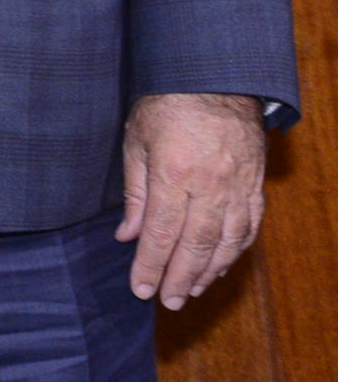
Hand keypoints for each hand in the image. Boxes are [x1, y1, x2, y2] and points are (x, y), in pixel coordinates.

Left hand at [119, 91, 265, 307]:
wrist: (215, 79)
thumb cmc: (166, 107)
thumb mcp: (136, 142)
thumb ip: (134, 193)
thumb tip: (127, 237)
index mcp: (174, 175)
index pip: (160, 234)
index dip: (150, 266)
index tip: (141, 290)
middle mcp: (210, 186)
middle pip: (196, 245)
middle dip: (179, 278)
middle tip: (167, 302)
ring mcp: (238, 187)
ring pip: (226, 242)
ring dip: (209, 271)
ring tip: (190, 290)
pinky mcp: (255, 185)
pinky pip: (248, 227)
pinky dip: (234, 251)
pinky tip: (220, 265)